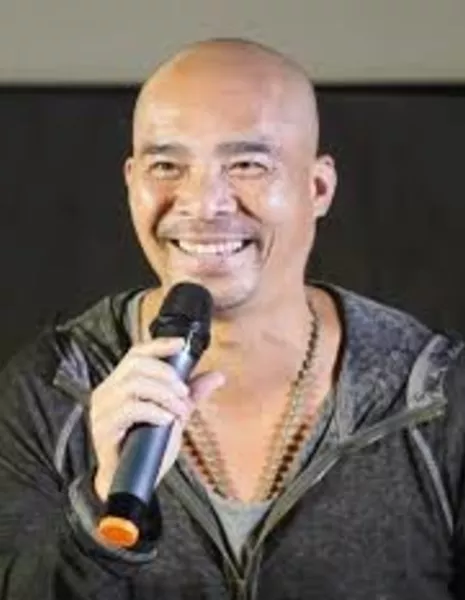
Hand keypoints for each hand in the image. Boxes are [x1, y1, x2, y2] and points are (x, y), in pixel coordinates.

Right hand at [90, 337, 224, 500]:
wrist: (131, 482)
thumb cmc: (147, 447)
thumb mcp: (174, 415)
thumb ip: (191, 394)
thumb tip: (217, 375)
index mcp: (120, 384)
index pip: (136, 353)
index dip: (159, 345)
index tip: (182, 345)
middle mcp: (107, 391)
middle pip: (136, 365)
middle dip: (166, 374)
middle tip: (184, 393)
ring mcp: (102, 409)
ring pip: (134, 384)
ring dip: (164, 394)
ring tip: (179, 410)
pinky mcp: (102, 427)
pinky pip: (129, 408)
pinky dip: (153, 411)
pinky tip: (166, 420)